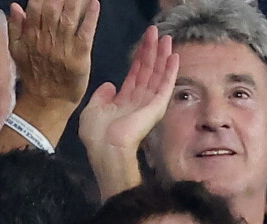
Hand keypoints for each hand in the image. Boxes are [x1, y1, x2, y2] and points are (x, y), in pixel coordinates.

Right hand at [9, 0, 99, 107]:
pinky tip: (95, 4)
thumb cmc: (34, 78)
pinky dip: (90, 18)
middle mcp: (46, 39)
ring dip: (76, 0)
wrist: (46, 104)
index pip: (36, 6)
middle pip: (54, 6)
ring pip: (69, 16)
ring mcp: (63, 48)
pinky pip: (85, 33)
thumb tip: (15, 7)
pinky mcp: (78, 57)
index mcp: (31, 36)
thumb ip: (16, 28)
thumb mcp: (17, 53)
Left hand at [79, 26, 178, 197]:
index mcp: (122, 103)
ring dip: (163, 57)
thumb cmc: (96, 134)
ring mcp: (148, 105)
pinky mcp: (156, 107)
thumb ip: (100, 96)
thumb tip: (110, 85)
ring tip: (167, 38)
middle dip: (152, 52)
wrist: (107, 148)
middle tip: (156, 32)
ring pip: (157, 75)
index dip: (138, 59)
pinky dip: (170, 71)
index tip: (144, 42)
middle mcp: (137, 102)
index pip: (134, 76)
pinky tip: (174, 56)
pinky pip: (165, 86)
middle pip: (147, 72)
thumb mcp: (91, 110)